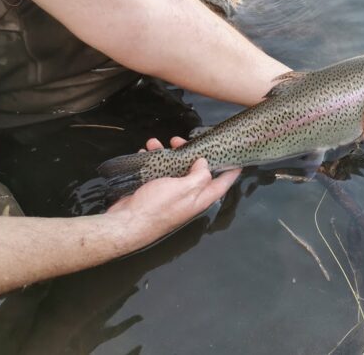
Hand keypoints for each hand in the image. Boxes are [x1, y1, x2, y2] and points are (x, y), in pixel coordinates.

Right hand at [106, 136, 240, 248]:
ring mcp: (169, 193)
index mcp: (199, 198)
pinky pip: (155, 170)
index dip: (231, 170)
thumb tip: (205, 164)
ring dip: (167, 153)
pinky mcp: (153, 190)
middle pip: (196, 171)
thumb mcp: (184, 189)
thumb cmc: (158, 207)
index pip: (223, 184)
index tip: (237, 156)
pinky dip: (151, 159)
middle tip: (182, 141)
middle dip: (191, 153)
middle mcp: (187, 196)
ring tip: (156, 143)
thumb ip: (199, 176)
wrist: (126, 222)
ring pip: (173, 167)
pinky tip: (145, 151)